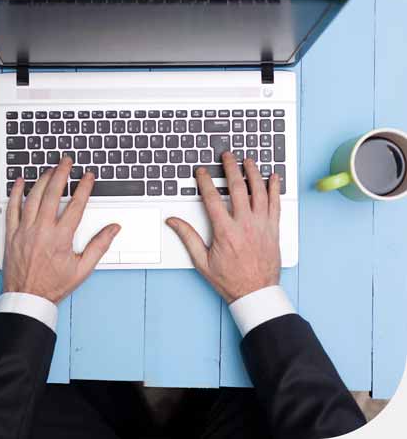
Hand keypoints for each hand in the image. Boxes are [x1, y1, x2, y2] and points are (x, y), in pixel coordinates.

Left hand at [3, 157, 120, 303]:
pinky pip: (12, 209)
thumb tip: (113, 229)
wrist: (27, 298)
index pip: (76, 205)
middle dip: (61, 174)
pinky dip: (16, 193)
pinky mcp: (12, 234)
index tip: (88, 176)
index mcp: (61, 238)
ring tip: (50, 169)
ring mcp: (25, 231)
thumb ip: (99, 245)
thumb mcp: (83, 268)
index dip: (84, 187)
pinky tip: (20, 182)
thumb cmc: (54, 285)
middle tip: (66, 161)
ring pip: (33, 198)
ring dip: (42, 180)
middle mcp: (42, 231)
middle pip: (52, 194)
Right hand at [166, 153, 280, 303]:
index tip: (202, 171)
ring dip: (253, 173)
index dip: (205, 181)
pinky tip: (274, 177)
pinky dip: (275, 188)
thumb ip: (187, 237)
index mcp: (225, 232)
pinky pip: (276, 203)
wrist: (255, 292)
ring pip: (259, 191)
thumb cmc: (229, 279)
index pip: (212, 198)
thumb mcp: (202, 261)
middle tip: (227, 156)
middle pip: (238, 188)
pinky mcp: (273, 229)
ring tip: (248, 160)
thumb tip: (173, 222)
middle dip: (231, 168)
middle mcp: (245, 225)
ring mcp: (262, 225)